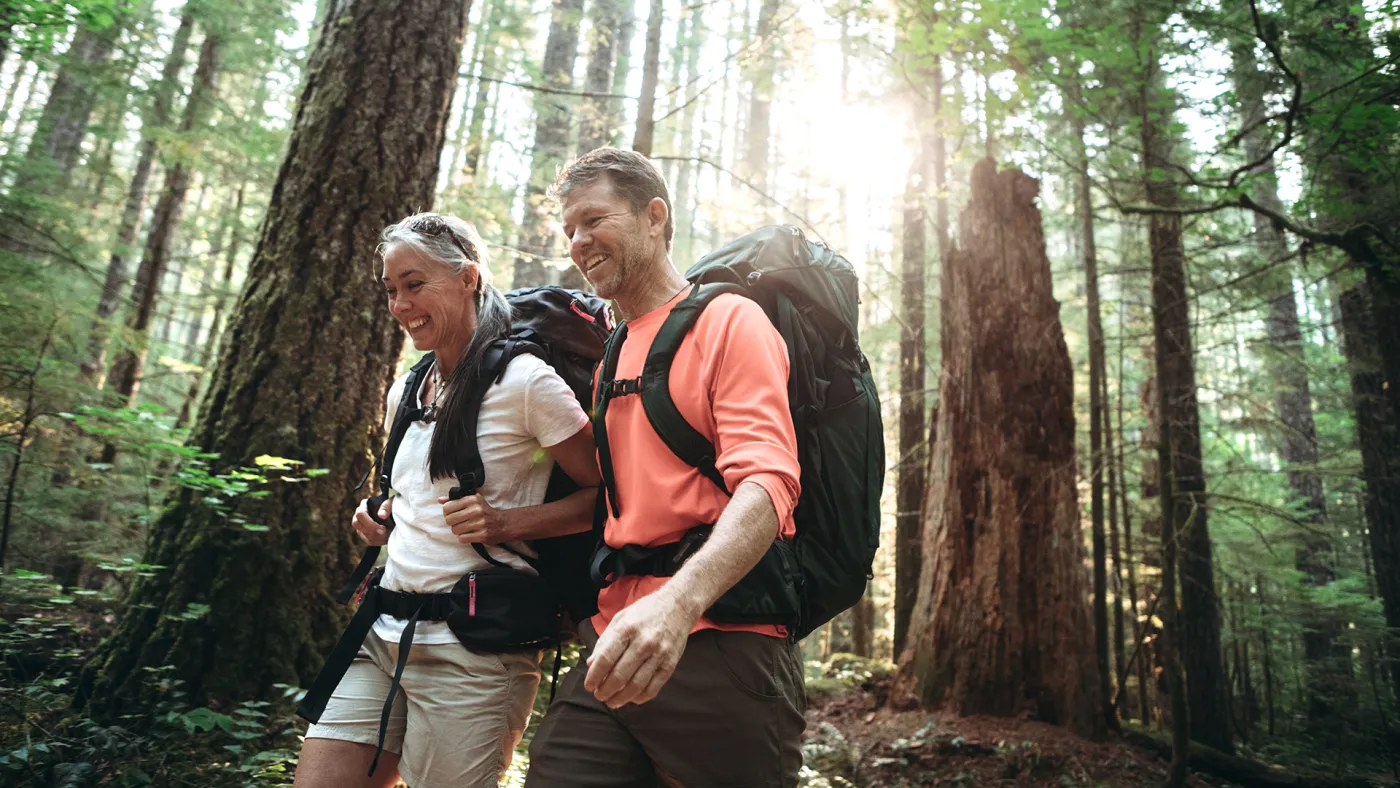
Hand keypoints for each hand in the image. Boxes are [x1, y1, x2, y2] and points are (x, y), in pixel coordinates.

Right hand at [352, 497, 390, 544]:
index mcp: (365, 505)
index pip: (360, 514)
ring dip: (378, 537)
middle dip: (372, 531)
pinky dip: (379, 541)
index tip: (382, 528)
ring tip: (389, 534)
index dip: (369, 523)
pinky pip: (369, 541)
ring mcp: (361, 526)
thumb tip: (381, 515)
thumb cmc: (394, 505)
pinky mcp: (366, 534)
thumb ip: (387, 506)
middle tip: (384, 531)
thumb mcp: (393, 502)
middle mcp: (360, 515)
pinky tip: (387, 537)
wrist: (398, 515)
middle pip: (356, 524)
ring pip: (363, 535)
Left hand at [440, 494, 512, 544]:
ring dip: (458, 531)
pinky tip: (470, 534)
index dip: (447, 513)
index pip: (447, 508)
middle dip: (452, 523)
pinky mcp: (482, 535)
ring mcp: (479, 523)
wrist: (503, 523)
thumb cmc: (485, 511)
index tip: (453, 514)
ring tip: (466, 528)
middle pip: (449, 520)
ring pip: (455, 530)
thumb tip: (439, 500)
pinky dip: (464, 538)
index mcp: (472, 499)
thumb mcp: (473, 500)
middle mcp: (476, 510)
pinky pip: (462, 539)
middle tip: (459, 522)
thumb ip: (455, 499)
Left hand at [583, 589, 698, 708]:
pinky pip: (653, 688)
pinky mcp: (670, 664)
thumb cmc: (645, 612)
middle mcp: (643, 642)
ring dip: (620, 698)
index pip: (605, 659)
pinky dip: (640, 698)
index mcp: (626, 629)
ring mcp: (659, 654)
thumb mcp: (620, 619)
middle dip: (605, 690)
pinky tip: (631, 698)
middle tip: (599, 695)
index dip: (594, 676)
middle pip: (619, 676)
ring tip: (611, 701)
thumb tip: (591, 665)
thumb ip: (604, 642)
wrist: (678, 606)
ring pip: (636, 686)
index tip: (589, 686)